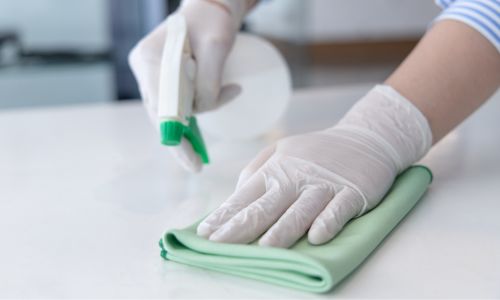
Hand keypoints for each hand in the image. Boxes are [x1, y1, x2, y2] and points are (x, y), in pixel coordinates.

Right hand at [128, 0, 247, 171]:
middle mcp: (146, 69)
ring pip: (170, 111)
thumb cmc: (213, 21)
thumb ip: (208, 82)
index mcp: (149, 58)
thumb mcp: (216, 48)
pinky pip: (177, 104)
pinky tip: (210, 121)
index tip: (188, 158)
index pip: (159, 105)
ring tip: (220, 117)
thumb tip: (201, 111)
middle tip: (197, 164)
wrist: (211, 9)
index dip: (173, 135)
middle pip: (160, 113)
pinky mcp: (166, 81)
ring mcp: (154, 76)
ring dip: (195, 122)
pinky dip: (194, 114)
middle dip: (181, 138)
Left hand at [196, 85, 431, 247]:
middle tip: (220, 245)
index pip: (244, 196)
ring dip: (282, 230)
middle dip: (241, 228)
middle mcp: (295, 177)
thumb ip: (256, 170)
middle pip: (265, 206)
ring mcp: (324, 185)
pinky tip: (317, 238)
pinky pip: (338, 210)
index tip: (205, 233)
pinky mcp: (352, 192)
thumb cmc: (316, 152)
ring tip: (264, 248)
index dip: (224, 215)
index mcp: (275, 169)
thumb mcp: (281, 150)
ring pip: (300, 211)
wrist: (365, 138)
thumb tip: (235, 196)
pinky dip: (328, 222)